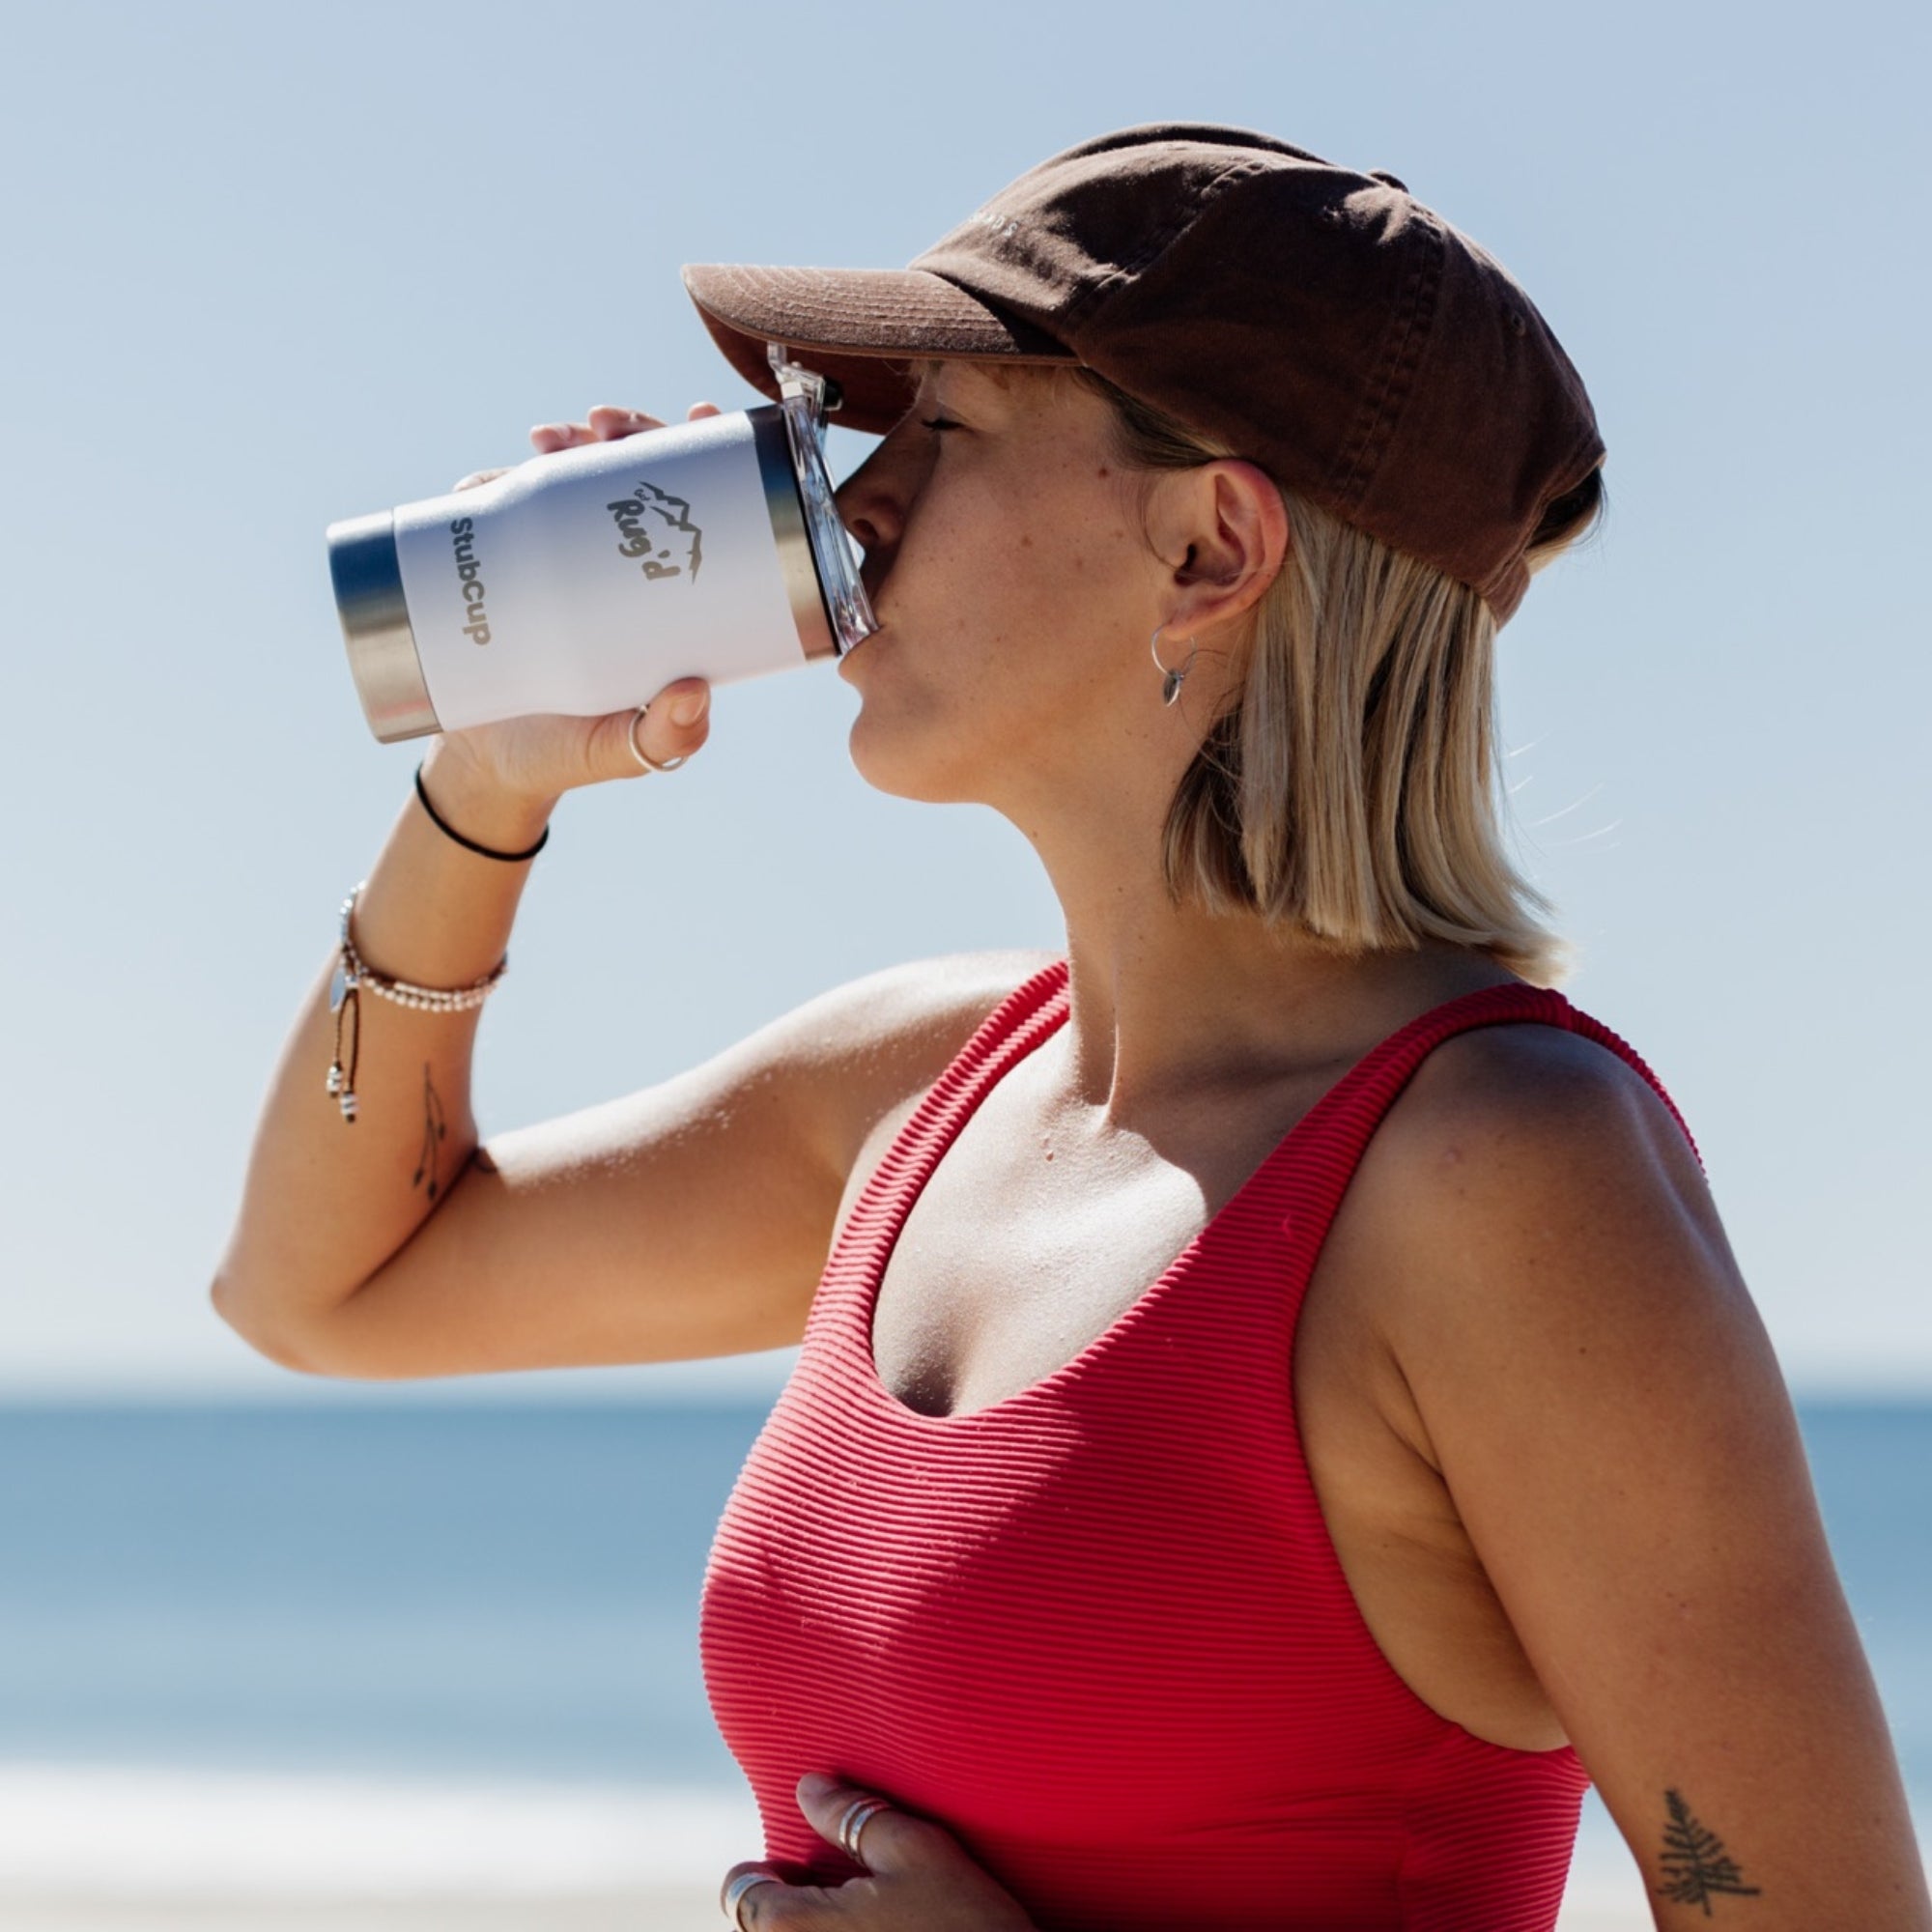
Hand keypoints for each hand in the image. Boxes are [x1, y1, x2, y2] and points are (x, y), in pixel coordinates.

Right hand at [426, 403, 725, 810]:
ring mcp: (562, 562)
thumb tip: (698, 692)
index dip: (708, 456)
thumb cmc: (568, 758)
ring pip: (575, 480)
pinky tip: (488, 473)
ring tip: (550, 439)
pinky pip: (504, 507)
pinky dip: (494, 478)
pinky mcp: (505, 565)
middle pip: (638, 478)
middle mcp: (620, 571)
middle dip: (629, 432)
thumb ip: (665, 735)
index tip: (699, 417)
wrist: (487, 768)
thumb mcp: (624, 752)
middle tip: (606, 425)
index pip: (701, 513)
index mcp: (669, 601)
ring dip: (566, 444)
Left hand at [720, 1773, 1037, 1931]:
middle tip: (841, 1884)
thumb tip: (809, 1788)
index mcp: (793, 1929)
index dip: (769, 1868)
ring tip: (867, 1914)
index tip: (799, 1860)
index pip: (741, 1892)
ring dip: (820, 1928)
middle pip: (764, 1928)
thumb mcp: (917, 1850)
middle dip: (793, 1902)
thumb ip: (853, 1815)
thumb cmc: (966, 1927)